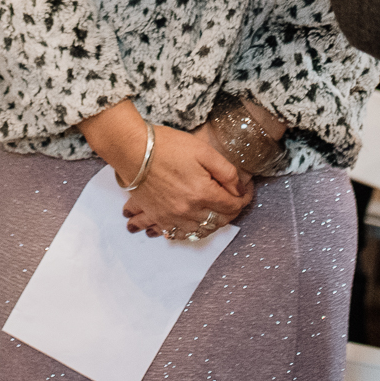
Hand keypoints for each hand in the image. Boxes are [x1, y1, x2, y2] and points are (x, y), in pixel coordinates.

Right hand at [120, 127, 254, 240]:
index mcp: (203, 194)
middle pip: (219, 222)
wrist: (133, 150)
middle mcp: (189, 211)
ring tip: (215, 210)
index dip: (245, 198)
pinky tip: (193, 222)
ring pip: (201, 231)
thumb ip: (226, 172)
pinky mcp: (158, 218)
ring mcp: (172, 217)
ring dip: (212, 223)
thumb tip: (239, 189)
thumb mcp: (204, 151)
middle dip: (231, 212)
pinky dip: (190, 231)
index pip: (233, 206)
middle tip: (234, 198)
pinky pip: (178, 234)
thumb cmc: (167, 146)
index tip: (247, 189)